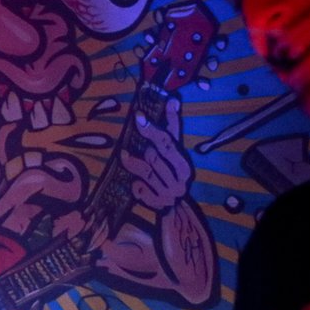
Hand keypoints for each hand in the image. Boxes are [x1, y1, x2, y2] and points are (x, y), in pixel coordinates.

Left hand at [121, 97, 192, 212]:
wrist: (175, 208)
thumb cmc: (170, 172)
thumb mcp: (172, 153)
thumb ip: (171, 130)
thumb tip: (172, 100)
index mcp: (184, 162)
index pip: (169, 140)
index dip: (155, 126)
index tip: (139, 114)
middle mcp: (181, 177)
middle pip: (157, 154)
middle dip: (145, 143)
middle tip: (133, 134)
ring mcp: (171, 191)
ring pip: (146, 171)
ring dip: (133, 163)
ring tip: (125, 157)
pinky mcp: (160, 203)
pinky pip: (140, 189)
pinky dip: (136, 185)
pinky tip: (136, 184)